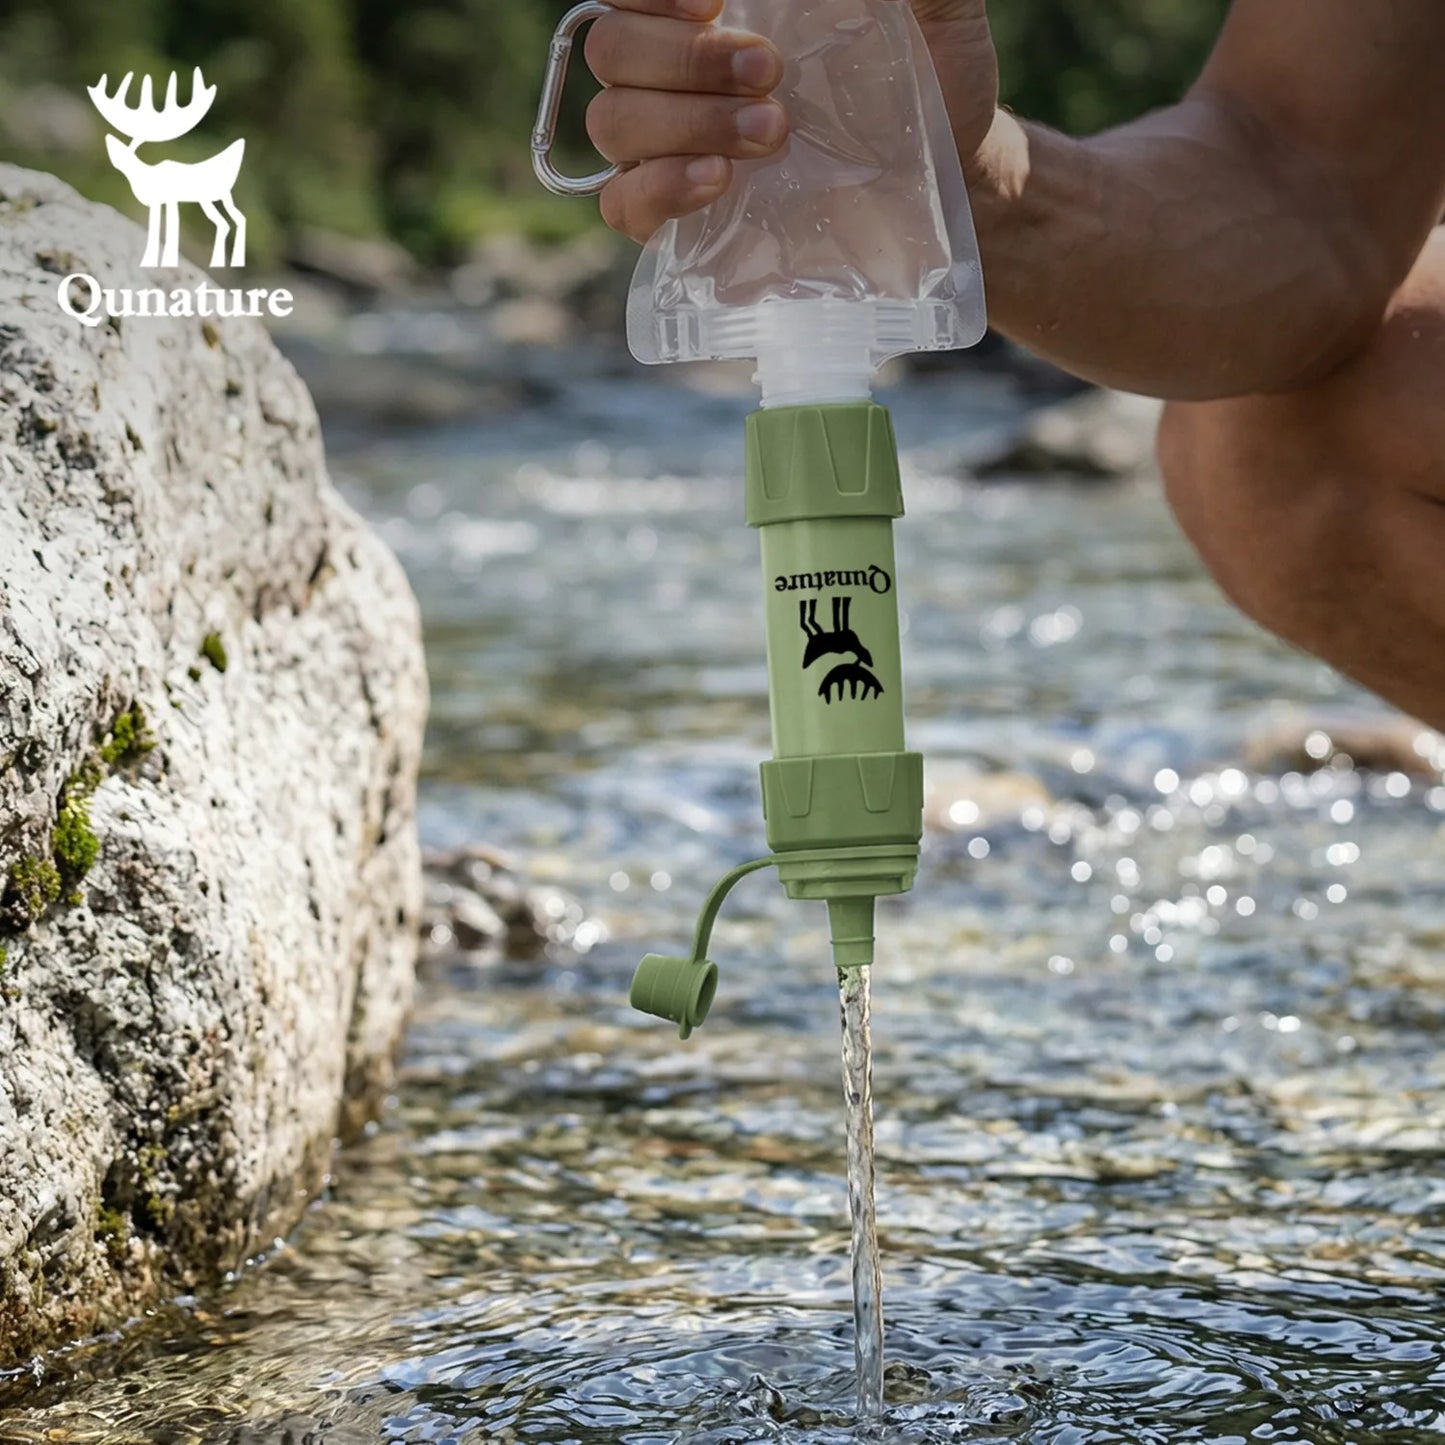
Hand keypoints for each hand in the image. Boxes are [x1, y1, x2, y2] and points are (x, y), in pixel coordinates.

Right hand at [585, 0, 1000, 244]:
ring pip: (613, 121)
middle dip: (687, 61)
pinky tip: (718, 184)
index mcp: (705, 10)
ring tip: (772, 136)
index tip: (716, 0)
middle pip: (614, 50)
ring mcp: (661, 146)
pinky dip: (660, 190)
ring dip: (687, 124)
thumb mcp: (930, 10)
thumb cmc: (920, 79)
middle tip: (772, 77)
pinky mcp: (669, 216)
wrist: (941, 176)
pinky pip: (621, 202)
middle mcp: (667, 71)